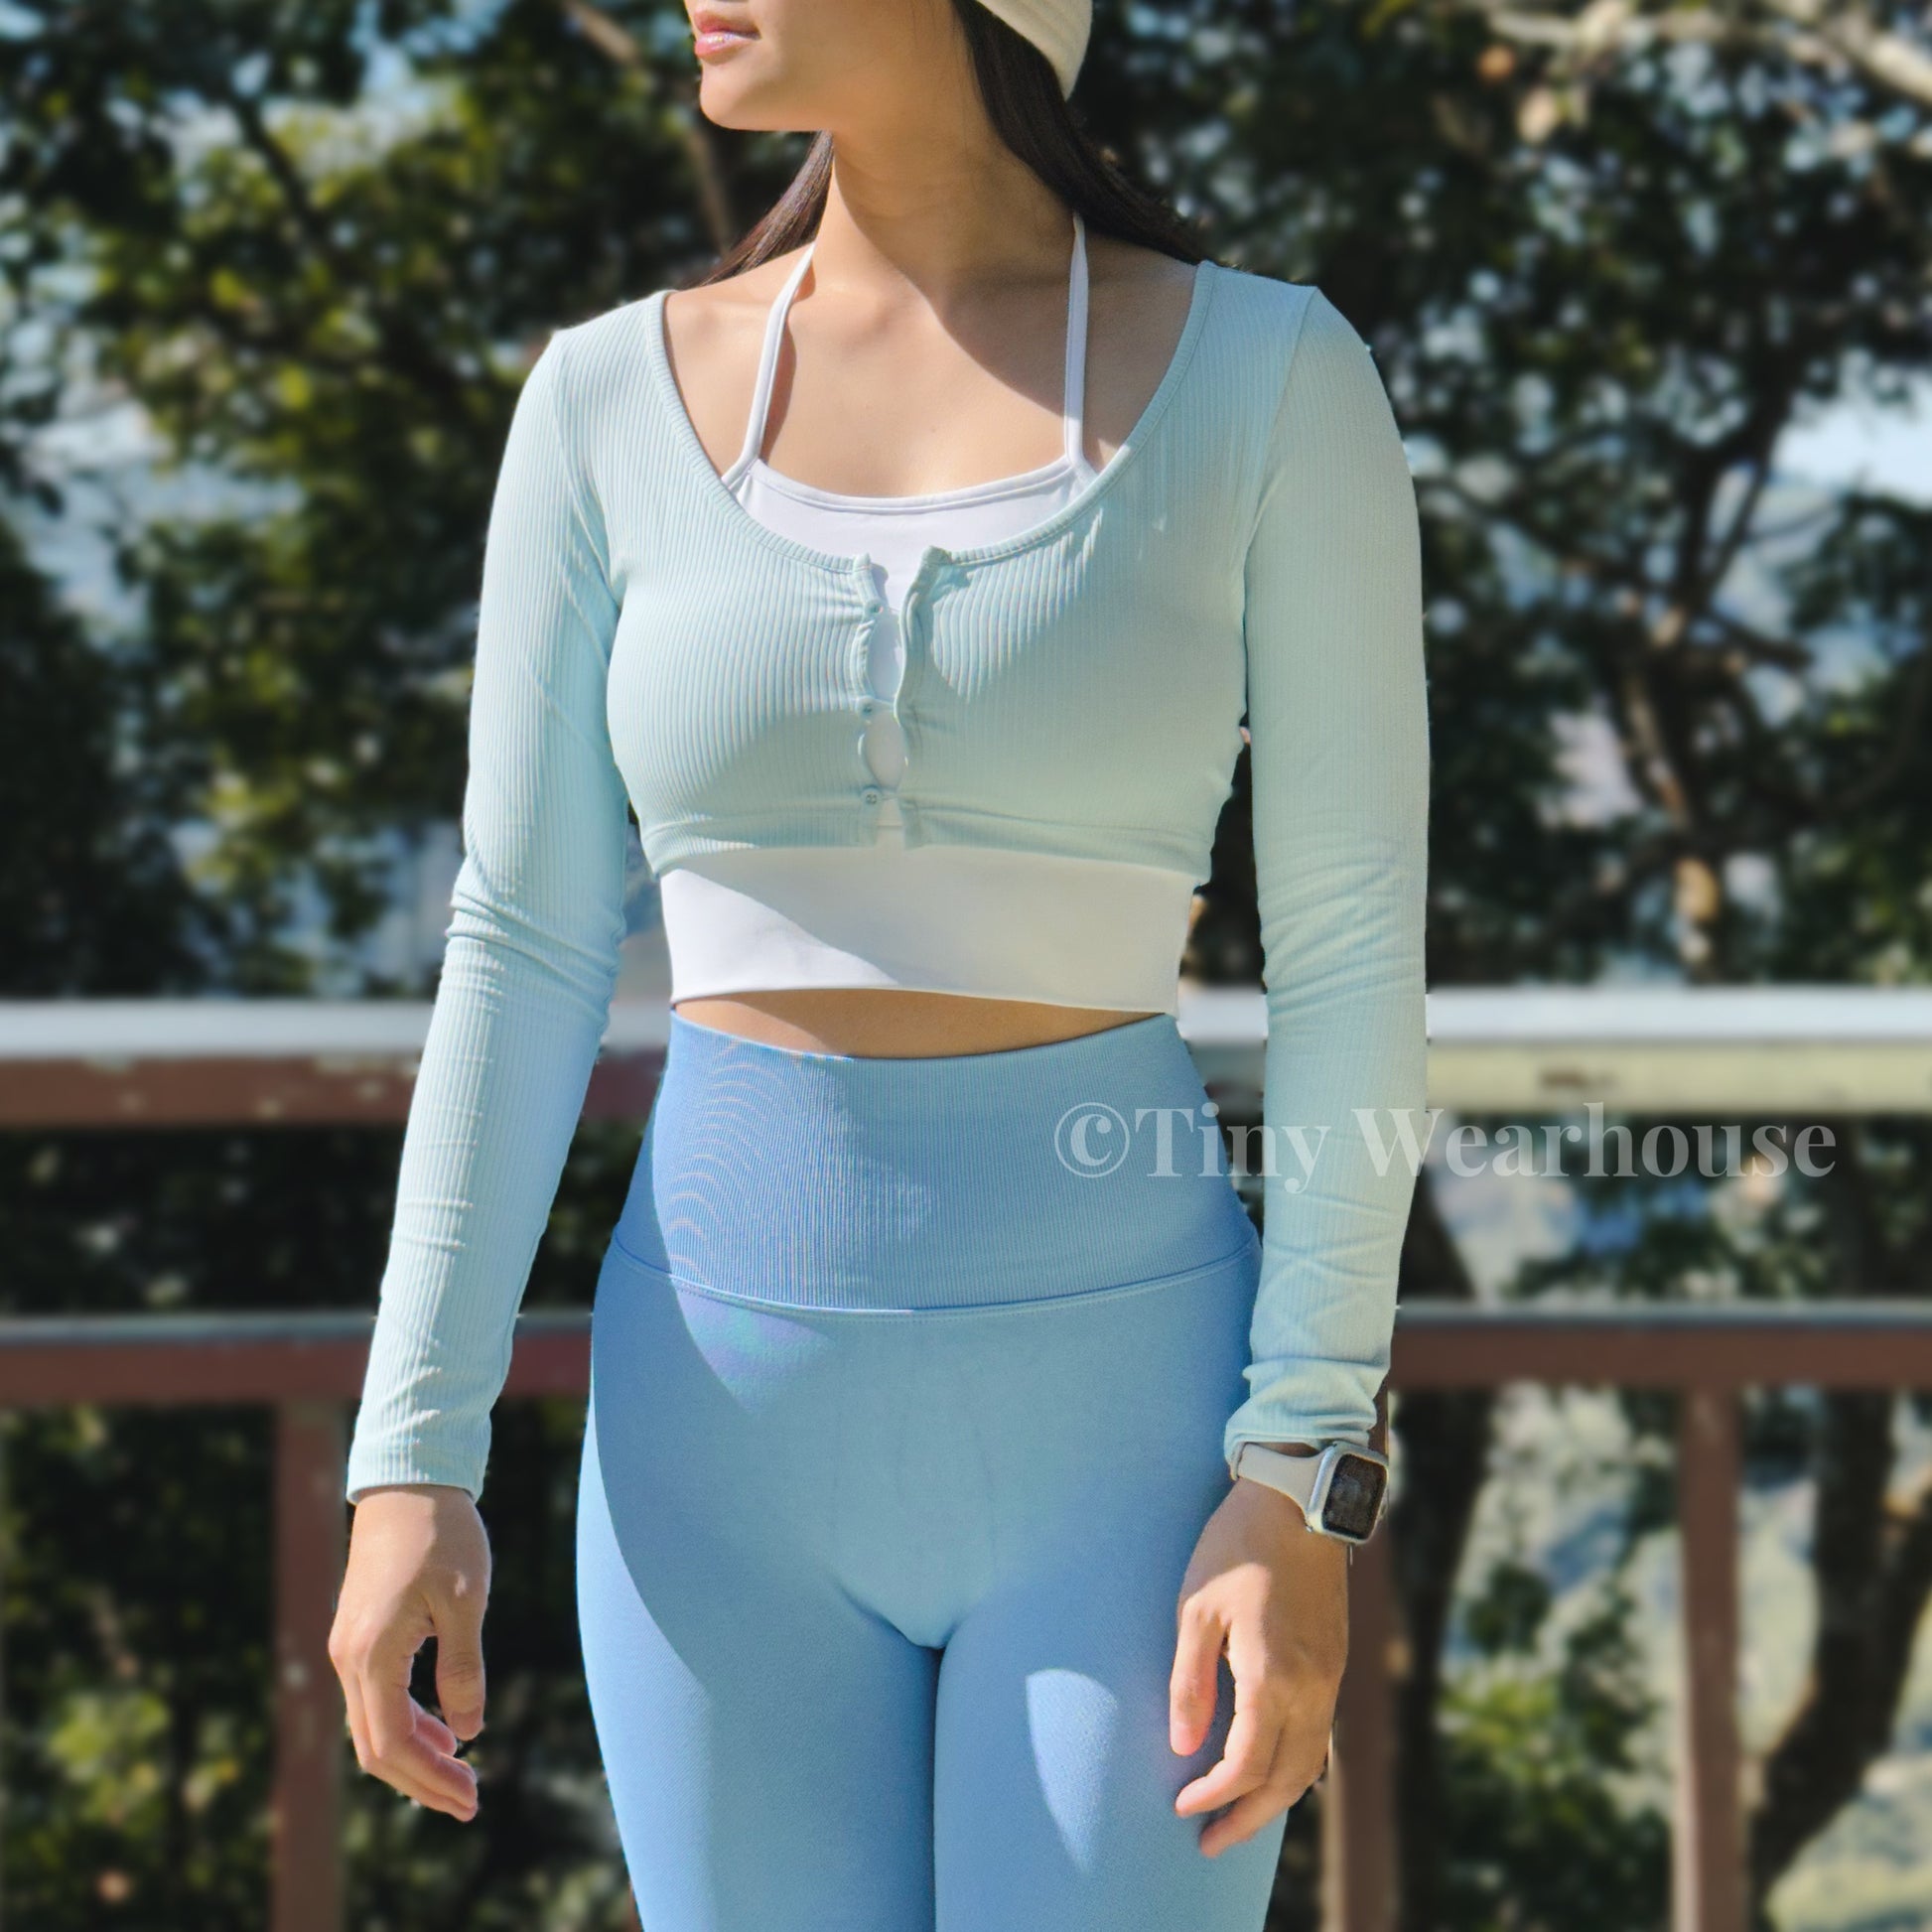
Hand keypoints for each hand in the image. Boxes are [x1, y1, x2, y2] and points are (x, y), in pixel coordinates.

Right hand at [329, 1483, 490, 1820]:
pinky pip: (374, 1698)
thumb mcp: (466, 1600)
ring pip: (371, 1726)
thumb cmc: (442, 1534)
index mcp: (373, 1654)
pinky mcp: (357, 1635)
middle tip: (469, 1801)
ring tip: (460, 1773)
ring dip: (414, 1756)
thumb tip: (467, 1732)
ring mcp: (348, 1647)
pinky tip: (441, 1730)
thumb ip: (463, 1668)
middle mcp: (349, 1658)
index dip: (430, 1780)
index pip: (393, 1744)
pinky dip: (405, 1723)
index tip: (472, 1798)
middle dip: (421, 1782)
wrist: (408, 1483)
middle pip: (376, 1748)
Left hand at [1169, 1472, 1347, 1855]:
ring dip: (1275, 1799)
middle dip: (1247, 1818)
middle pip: (1285, 1780)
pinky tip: (1269, 1768)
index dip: (1213, 1796)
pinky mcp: (1335, 1662)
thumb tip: (1183, 1745)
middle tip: (1210, 1842)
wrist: (1299, 1502)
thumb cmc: (1237, 1548)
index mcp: (1273, 1676)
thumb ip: (1190, 1683)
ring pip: (1310, 1763)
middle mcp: (1312, 1687)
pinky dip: (1296, 1766)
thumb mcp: (1195, 1610)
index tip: (1182, 1807)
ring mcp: (1330, 1676)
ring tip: (1238, 1817)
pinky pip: (1321, 1735)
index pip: (1246, 1764)